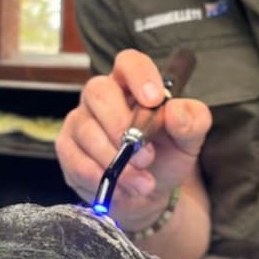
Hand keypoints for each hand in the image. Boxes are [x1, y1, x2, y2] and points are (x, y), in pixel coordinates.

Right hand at [55, 49, 210, 229]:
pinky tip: (121, 188)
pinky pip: (75, 159)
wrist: (146, 196)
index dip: (139, 76)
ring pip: (87, 130)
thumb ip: (192, 122)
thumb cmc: (165, 157)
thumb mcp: (189, 141)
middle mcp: (101, 96)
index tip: (153, 100)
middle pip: (99, 91)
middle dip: (122, 126)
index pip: (129, 63)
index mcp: (132, 84)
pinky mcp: (67, 147)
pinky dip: (100, 177)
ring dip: (116, 161)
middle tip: (147, 156)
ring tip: (142, 183)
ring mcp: (80, 120)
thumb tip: (175, 111)